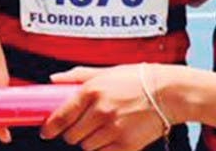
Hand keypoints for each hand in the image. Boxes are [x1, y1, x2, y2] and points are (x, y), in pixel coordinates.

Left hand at [41, 65, 168, 150]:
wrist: (169, 93)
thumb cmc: (137, 79)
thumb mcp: (105, 71)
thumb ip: (77, 76)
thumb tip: (54, 79)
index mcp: (92, 91)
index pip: (62, 116)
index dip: (50, 127)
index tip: (46, 132)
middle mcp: (101, 111)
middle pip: (72, 135)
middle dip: (71, 133)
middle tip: (78, 127)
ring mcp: (114, 130)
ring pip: (87, 147)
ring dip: (88, 141)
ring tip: (99, 129)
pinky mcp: (127, 145)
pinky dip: (103, 149)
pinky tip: (109, 137)